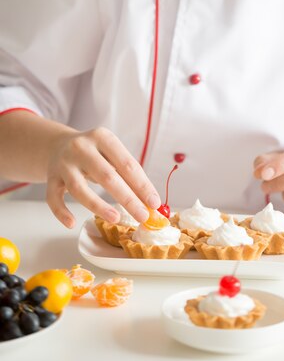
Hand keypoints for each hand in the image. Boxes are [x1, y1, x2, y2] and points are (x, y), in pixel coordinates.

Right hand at [46, 127, 160, 228]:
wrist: (58, 145)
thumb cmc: (94, 154)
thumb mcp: (111, 153)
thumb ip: (128, 174)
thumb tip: (150, 202)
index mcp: (102, 137)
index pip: (127, 164)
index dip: (142, 185)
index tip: (154, 203)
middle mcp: (81, 147)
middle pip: (107, 176)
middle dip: (128, 198)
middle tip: (143, 216)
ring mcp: (64, 163)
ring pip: (79, 188)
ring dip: (98, 205)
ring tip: (117, 218)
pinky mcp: (51, 177)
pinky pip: (53, 198)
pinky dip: (61, 212)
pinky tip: (72, 223)